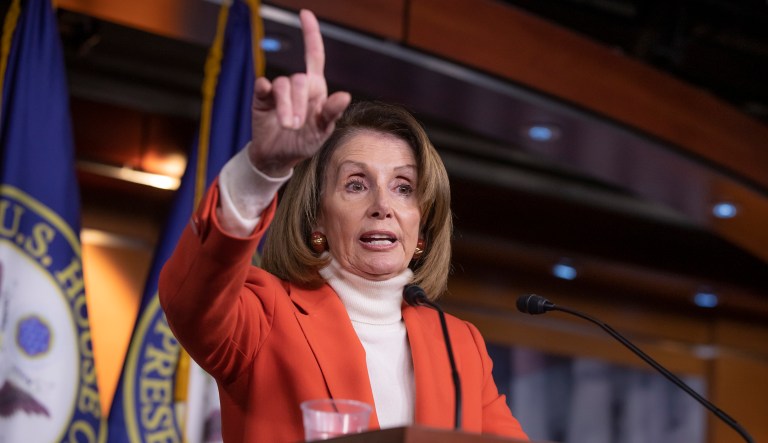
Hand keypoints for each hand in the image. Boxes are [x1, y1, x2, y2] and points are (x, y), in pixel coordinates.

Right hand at [249, 9, 350, 176]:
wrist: (278, 157)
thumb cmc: (304, 142)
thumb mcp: (322, 131)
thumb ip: (331, 113)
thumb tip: (345, 96)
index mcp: (315, 89)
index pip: (314, 56)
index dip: (311, 34)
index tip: (305, 14)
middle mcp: (297, 86)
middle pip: (299, 79)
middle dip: (299, 103)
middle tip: (297, 125)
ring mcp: (278, 92)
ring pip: (282, 85)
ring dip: (286, 107)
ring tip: (288, 125)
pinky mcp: (261, 99)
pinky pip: (262, 86)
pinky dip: (264, 89)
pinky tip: (265, 95)